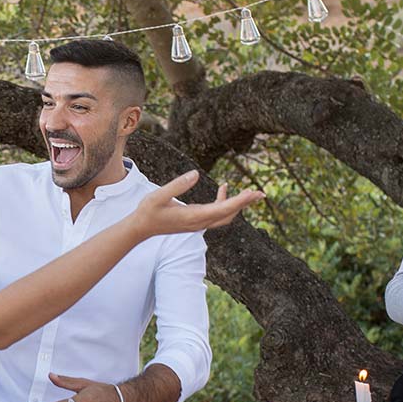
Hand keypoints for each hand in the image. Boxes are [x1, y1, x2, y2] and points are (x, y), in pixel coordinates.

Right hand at [134, 172, 262, 237]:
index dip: (240, 201)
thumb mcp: (158, 195)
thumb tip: (196, 173)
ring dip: (238, 204)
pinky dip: (225, 203)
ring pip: (225, 216)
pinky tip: (223, 188)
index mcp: (193, 216)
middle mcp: (199, 223)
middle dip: (245, 204)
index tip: (254, 193)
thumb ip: (177, 185)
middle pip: (229, 215)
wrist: (141, 228)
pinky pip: (216, 214)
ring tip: (250, 192)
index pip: (222, 209)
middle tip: (261, 193)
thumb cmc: (148, 211)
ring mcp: (198, 224)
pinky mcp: (196, 221)